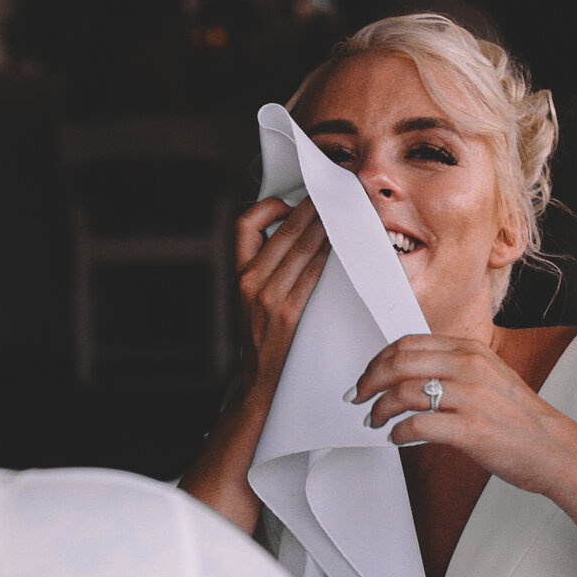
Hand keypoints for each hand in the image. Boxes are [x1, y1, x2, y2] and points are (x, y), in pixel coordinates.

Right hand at [234, 197, 327, 394]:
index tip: (289, 204)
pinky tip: (338, 245)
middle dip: (309, 209)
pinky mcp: (286, 312)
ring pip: (300, 247)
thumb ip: (261, 266)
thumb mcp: (248, 296)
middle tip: (329, 197)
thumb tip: (291, 233)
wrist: (258, 379)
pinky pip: (311, 273)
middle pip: (282, 230)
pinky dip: (326, 254)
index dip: (268, 207)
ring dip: (323, 226)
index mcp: (237, 272)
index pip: (244, 223)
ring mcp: (267, 296)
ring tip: (339, 214)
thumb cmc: (258, 334)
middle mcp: (248, 280)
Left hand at [350, 334, 576, 493]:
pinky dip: (398, 432)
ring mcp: (470, 397)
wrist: (552, 448)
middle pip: (400, 363)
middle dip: (370, 381)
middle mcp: (469, 367)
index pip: (409, 344)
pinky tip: (396, 438)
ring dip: (380, 409)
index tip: (367, 376)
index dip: (379, 359)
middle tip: (358, 397)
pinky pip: (417, 425)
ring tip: (375, 421)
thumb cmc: (519, 418)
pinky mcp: (470, 429)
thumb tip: (410, 373)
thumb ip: (454, 367)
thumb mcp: (489, 375)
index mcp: (471, 350)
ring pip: (403, 393)